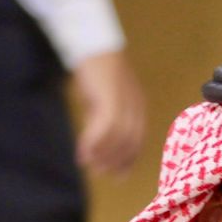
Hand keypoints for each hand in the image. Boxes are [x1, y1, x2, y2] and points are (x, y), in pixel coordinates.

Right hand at [69, 49, 145, 175]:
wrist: (93, 46)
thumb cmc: (98, 72)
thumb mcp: (105, 98)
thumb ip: (105, 117)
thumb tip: (98, 140)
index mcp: (139, 108)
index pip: (138, 140)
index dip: (129, 159)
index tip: (119, 175)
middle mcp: (136, 108)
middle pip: (130, 142)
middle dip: (116, 161)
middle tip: (102, 172)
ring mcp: (125, 103)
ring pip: (118, 138)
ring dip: (103, 154)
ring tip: (90, 164)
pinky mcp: (110, 99)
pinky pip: (105, 128)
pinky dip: (94, 143)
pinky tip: (83, 151)